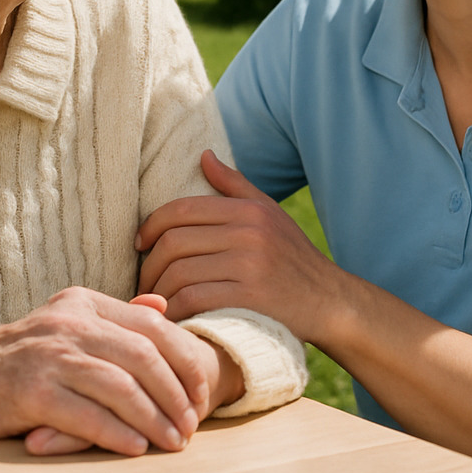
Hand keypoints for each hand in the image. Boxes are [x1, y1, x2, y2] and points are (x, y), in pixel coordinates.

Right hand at [0, 286, 209, 455]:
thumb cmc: (22, 355)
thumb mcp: (67, 321)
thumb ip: (115, 316)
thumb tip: (164, 307)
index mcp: (83, 303)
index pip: (151, 326)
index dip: (184, 359)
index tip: (201, 391)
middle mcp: (69, 323)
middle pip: (143, 356)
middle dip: (176, 393)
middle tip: (192, 423)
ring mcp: (49, 356)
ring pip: (121, 386)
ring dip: (154, 418)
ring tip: (172, 440)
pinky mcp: (31, 392)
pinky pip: (87, 415)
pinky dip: (118, 433)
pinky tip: (136, 447)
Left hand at [136, 150, 342, 340]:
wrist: (331, 302)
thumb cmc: (294, 259)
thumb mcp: (270, 214)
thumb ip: (235, 185)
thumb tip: (204, 155)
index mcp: (248, 209)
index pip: (181, 209)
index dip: (150, 226)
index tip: (140, 244)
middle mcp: (248, 232)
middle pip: (174, 242)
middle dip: (149, 265)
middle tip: (143, 281)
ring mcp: (250, 266)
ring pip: (179, 273)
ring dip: (157, 292)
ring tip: (154, 301)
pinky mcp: (249, 299)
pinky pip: (194, 300)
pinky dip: (174, 311)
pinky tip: (171, 318)